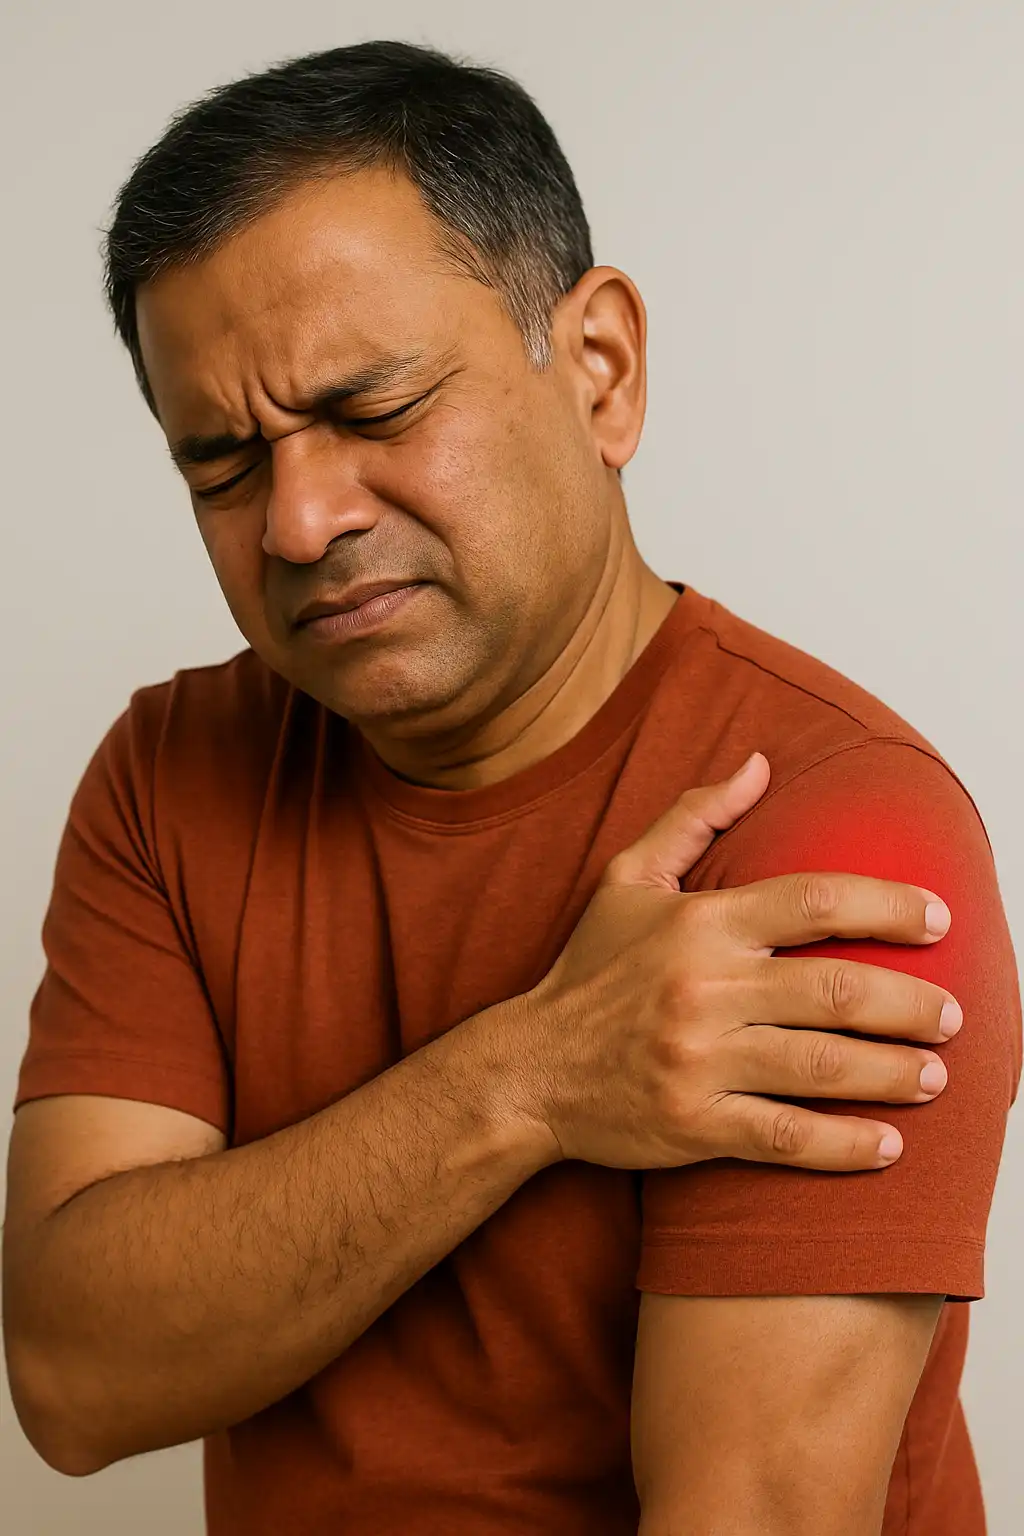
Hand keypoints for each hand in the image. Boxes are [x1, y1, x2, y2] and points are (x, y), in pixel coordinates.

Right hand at [510, 753, 958, 1171]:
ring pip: (821, 1065)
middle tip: (952, 1013)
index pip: (813, 901)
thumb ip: (694, 817)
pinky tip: (888, 1145)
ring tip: (936, 1076)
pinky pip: (784, 1136)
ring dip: (893, 1072)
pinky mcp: (692, 1124)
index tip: (938, 919)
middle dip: (910, 1002)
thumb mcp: (626, 880)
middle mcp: (702, 989)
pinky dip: (844, 1145)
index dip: (887, 905)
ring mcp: (697, 1060)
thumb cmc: (587, 973)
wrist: (527, 1070)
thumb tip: (758, 764)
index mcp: (698, 924)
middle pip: (834, 989)